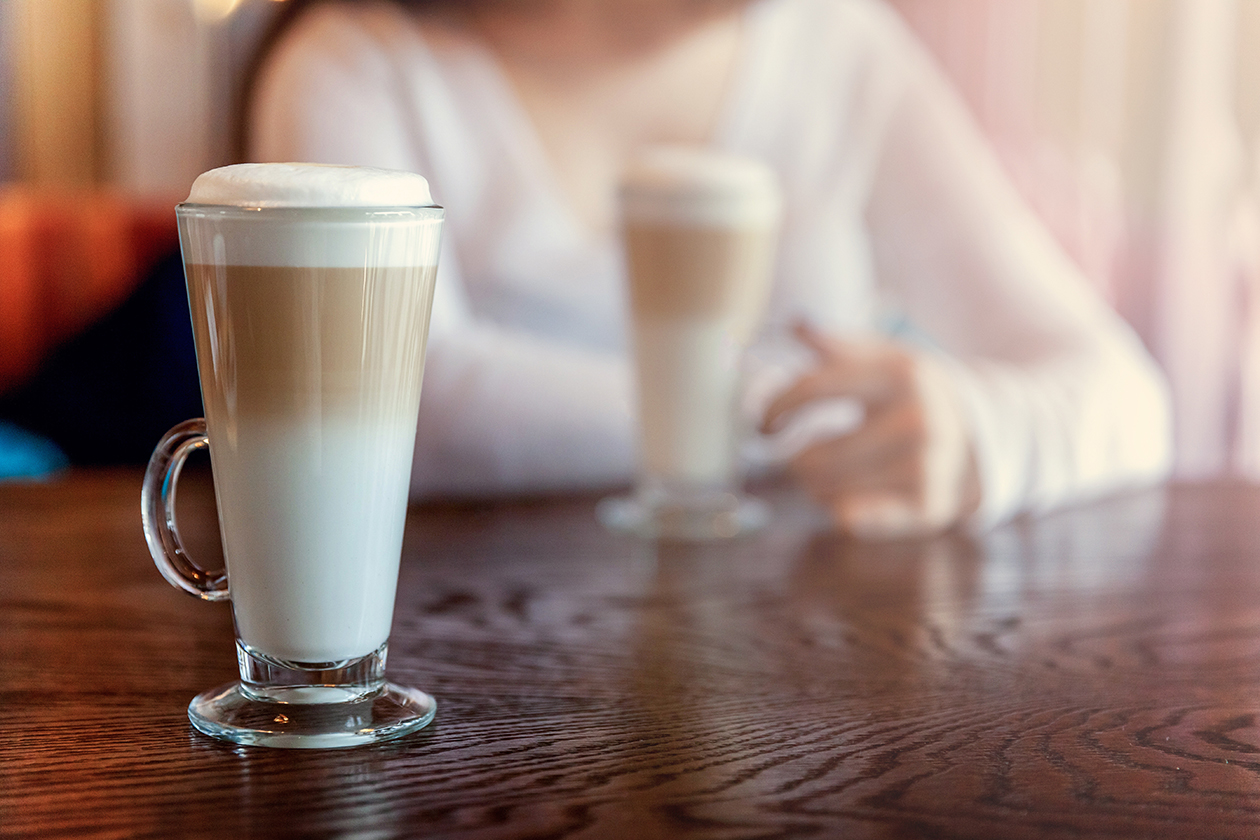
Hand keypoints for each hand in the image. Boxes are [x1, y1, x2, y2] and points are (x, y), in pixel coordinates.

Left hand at [761, 322, 979, 538]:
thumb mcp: (885, 358)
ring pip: (830, 490)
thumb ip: (837, 345)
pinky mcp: (928, 504)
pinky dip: (839, 512)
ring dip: (815, 487)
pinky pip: (853, 518)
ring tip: (828, 476)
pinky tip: (842, 504)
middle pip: (816, 456)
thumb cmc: (914, 393)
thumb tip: (796, 322)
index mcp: (900, 374)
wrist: (982, 434)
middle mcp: (916, 419)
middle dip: (795, 460)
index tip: (762, 425)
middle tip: (799, 458)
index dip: (776, 409)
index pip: (813, 389)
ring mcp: (925, 464)